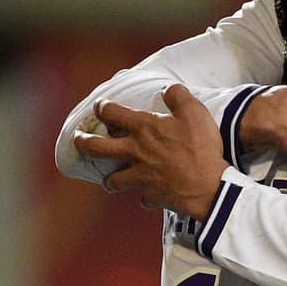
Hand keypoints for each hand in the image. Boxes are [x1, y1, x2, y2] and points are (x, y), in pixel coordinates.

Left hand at [73, 84, 227, 218]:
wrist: (207, 185)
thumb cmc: (201, 148)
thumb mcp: (195, 113)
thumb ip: (178, 96)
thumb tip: (167, 87)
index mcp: (144, 129)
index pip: (112, 113)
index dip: (102, 107)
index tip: (100, 106)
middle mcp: (136, 152)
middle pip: (98, 147)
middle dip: (84, 142)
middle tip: (79, 140)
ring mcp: (141, 176)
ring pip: (114, 180)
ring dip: (110, 180)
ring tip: (110, 180)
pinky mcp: (152, 195)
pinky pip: (144, 198)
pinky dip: (145, 196)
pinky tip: (149, 195)